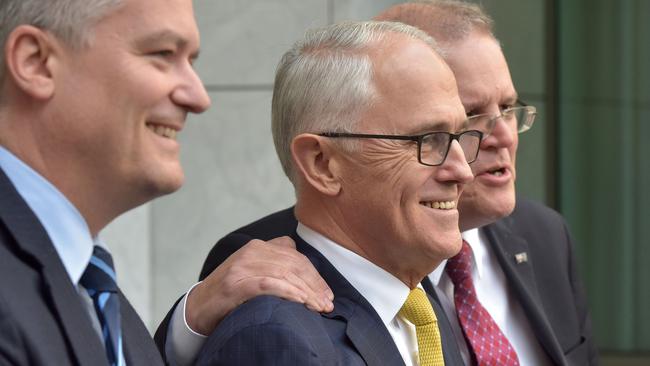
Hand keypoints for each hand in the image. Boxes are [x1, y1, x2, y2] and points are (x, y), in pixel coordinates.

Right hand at [185, 236, 333, 335]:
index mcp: (258, 246)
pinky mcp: (237, 282)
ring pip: (285, 273)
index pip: (296, 256)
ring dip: (307, 292)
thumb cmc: (231, 294)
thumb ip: (275, 265)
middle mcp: (252, 251)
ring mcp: (243, 266)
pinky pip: (270, 283)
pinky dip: (289, 292)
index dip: (315, 275)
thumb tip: (306, 276)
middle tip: (327, 303)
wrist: (198, 308)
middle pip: (294, 264)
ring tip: (319, 307)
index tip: (326, 293)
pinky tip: (302, 301)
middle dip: (315, 285)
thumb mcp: (254, 272)